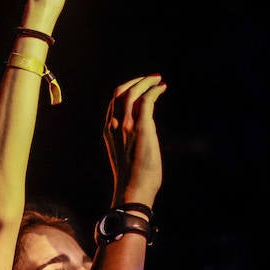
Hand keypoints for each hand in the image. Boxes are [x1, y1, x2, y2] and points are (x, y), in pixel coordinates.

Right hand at [103, 75, 165, 206]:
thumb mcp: (124, 154)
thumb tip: (138, 137)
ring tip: (157, 80)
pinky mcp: (141, 128)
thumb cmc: (133, 178)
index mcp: (108, 130)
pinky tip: (162, 88)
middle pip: (120, 92)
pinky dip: (154, 91)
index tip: (140, 88)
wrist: (133, 190)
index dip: (127, 90)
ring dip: (145, 82)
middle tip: (150, 79)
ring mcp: (127, 126)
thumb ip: (127, 140)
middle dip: (136, 82)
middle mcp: (114, 125)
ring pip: (132, 92)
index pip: (114, 102)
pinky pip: (146, 100)